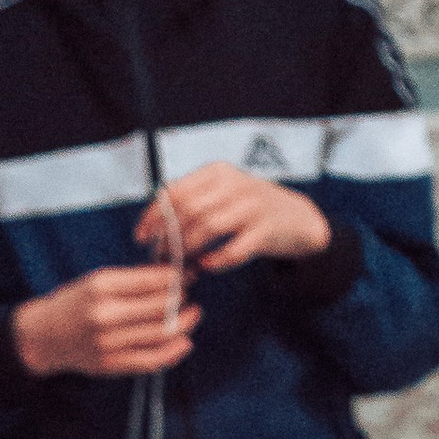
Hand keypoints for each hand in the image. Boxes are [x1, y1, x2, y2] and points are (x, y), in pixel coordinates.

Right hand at [11, 262, 200, 378]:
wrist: (44, 336)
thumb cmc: (74, 304)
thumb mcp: (98, 281)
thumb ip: (133, 280)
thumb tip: (175, 276)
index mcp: (102, 286)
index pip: (153, 280)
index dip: (178, 277)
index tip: (187, 274)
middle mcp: (105, 314)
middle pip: (162, 306)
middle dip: (182, 299)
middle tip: (188, 295)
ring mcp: (108, 342)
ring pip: (162, 333)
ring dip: (184, 323)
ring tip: (191, 315)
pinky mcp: (111, 364)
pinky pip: (152, 360)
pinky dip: (174, 352)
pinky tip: (184, 342)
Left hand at [156, 163, 331, 271]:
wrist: (297, 218)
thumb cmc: (248, 210)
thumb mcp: (221, 193)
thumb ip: (191, 201)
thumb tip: (151, 223)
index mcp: (218, 173)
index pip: (175, 192)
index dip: (153, 217)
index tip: (140, 237)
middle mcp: (234, 184)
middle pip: (187, 211)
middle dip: (168, 238)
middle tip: (160, 258)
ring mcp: (252, 206)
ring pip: (206, 228)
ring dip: (188, 251)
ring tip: (181, 265)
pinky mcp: (266, 230)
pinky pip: (233, 250)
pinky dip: (216, 261)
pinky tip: (207, 266)